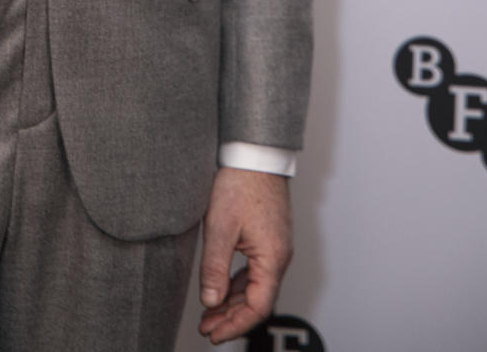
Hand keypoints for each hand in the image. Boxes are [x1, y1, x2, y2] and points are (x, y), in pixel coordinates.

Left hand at [198, 167, 291, 343]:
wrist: (254, 153)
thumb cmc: (240, 183)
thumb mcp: (220, 227)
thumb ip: (215, 267)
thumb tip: (210, 302)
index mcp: (272, 258)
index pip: (257, 306)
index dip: (235, 325)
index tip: (213, 334)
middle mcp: (279, 256)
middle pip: (258, 300)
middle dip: (232, 317)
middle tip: (207, 328)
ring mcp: (276, 246)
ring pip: (256, 286)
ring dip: (234, 302)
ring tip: (210, 313)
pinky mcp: (269, 236)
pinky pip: (256, 270)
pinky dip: (239, 284)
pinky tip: (223, 288)